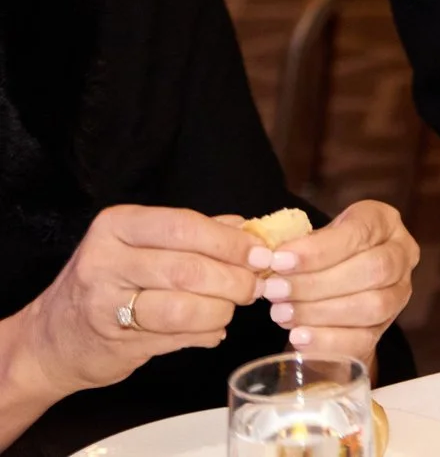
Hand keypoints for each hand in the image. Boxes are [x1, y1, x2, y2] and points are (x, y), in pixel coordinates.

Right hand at [2, 205, 259, 401]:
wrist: (51, 339)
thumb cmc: (110, 282)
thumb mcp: (143, 244)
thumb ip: (197, 233)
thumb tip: (252, 230)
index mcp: (117, 225)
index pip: (185, 226)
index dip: (231, 242)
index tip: (262, 253)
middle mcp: (105, 260)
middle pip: (189, 269)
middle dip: (234, 280)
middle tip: (255, 287)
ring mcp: (104, 304)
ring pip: (183, 307)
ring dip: (221, 310)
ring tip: (231, 309)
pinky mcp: (112, 340)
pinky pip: (175, 336)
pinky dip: (205, 333)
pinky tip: (211, 329)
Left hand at [252, 201, 416, 360]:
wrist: (326, 294)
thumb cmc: (317, 258)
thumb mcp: (309, 240)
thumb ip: (294, 245)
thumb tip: (267, 259)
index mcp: (383, 222)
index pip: (360, 232)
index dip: (320, 249)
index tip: (279, 261)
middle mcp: (402, 256)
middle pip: (373, 269)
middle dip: (318, 283)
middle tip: (275, 290)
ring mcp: (397, 296)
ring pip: (372, 305)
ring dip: (319, 311)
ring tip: (280, 313)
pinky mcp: (383, 331)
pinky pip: (363, 340)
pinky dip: (326, 340)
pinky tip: (298, 336)